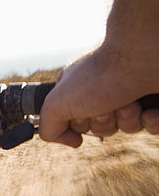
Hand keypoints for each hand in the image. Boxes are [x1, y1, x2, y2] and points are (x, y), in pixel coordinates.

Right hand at [39, 43, 158, 146]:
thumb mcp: (55, 104)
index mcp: (78, 89)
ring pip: (128, 128)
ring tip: (131, 102)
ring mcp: (131, 93)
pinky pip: (154, 125)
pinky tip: (150, 111)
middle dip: (105, 123)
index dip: (78, 125)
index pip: (74, 123)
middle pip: (101, 128)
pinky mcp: (154, 99)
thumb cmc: (100, 75)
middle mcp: (103, 90)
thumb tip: (71, 141)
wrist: (144, 54)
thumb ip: (48, 128)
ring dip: (128, 120)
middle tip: (106, 105)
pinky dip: (152, 122)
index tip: (81, 112)